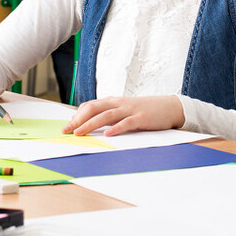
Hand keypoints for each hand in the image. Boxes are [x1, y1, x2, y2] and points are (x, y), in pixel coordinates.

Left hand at [65, 95, 183, 135]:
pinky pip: (126, 123)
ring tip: (80, 132)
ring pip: (106, 115)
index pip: (90, 106)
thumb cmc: (144, 110)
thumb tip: (90, 123)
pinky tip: (108, 134)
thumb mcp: (124, 110)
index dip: (77, 116)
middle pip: (94, 108)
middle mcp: (119, 103)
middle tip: (67, 131)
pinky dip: (116, 128)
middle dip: (79, 120)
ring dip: (91, 124)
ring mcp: (130, 110)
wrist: (168, 107)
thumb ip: (110, 114)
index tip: (67, 126)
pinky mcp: (141, 118)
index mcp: (113, 101)